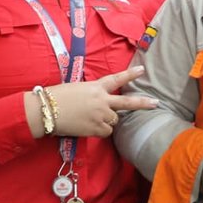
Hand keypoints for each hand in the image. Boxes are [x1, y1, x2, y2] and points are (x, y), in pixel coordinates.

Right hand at [43, 66, 159, 138]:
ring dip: (107, 121)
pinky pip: (106, 132)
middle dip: (142, 103)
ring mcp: (100, 115)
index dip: (130, 74)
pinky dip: (100, 131)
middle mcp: (102, 100)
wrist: (47, 110)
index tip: (142, 70)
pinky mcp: (96, 128)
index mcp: (96, 87)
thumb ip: (92, 94)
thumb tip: (99, 104)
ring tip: (91, 119)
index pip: (117, 79)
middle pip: (127, 103)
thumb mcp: (77, 89)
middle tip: (155, 103)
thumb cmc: (57, 98)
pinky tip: (88, 127)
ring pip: (114, 121)